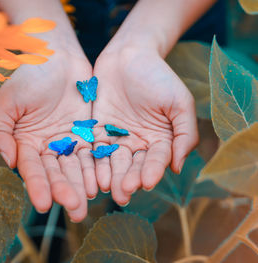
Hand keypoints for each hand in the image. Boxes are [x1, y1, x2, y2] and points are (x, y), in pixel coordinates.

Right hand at [0, 51, 96, 221]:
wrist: (56, 56)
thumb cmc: (27, 76)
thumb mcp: (7, 102)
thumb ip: (0, 132)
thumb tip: (9, 161)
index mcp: (25, 143)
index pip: (33, 169)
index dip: (38, 186)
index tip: (45, 204)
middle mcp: (47, 147)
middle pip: (57, 174)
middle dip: (65, 192)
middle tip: (76, 211)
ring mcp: (68, 142)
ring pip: (76, 168)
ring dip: (82, 186)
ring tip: (89, 204)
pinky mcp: (87, 134)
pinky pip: (93, 154)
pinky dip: (97, 168)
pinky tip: (103, 183)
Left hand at [92, 47, 198, 205]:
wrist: (130, 55)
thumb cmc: (158, 76)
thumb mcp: (180, 102)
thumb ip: (184, 134)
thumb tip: (178, 167)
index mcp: (159, 139)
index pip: (156, 159)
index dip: (152, 170)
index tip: (148, 182)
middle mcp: (137, 143)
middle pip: (133, 165)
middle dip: (128, 179)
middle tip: (123, 193)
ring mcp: (116, 138)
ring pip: (112, 161)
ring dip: (109, 176)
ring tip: (106, 188)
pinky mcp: (97, 132)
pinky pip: (95, 148)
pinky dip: (93, 161)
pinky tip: (91, 173)